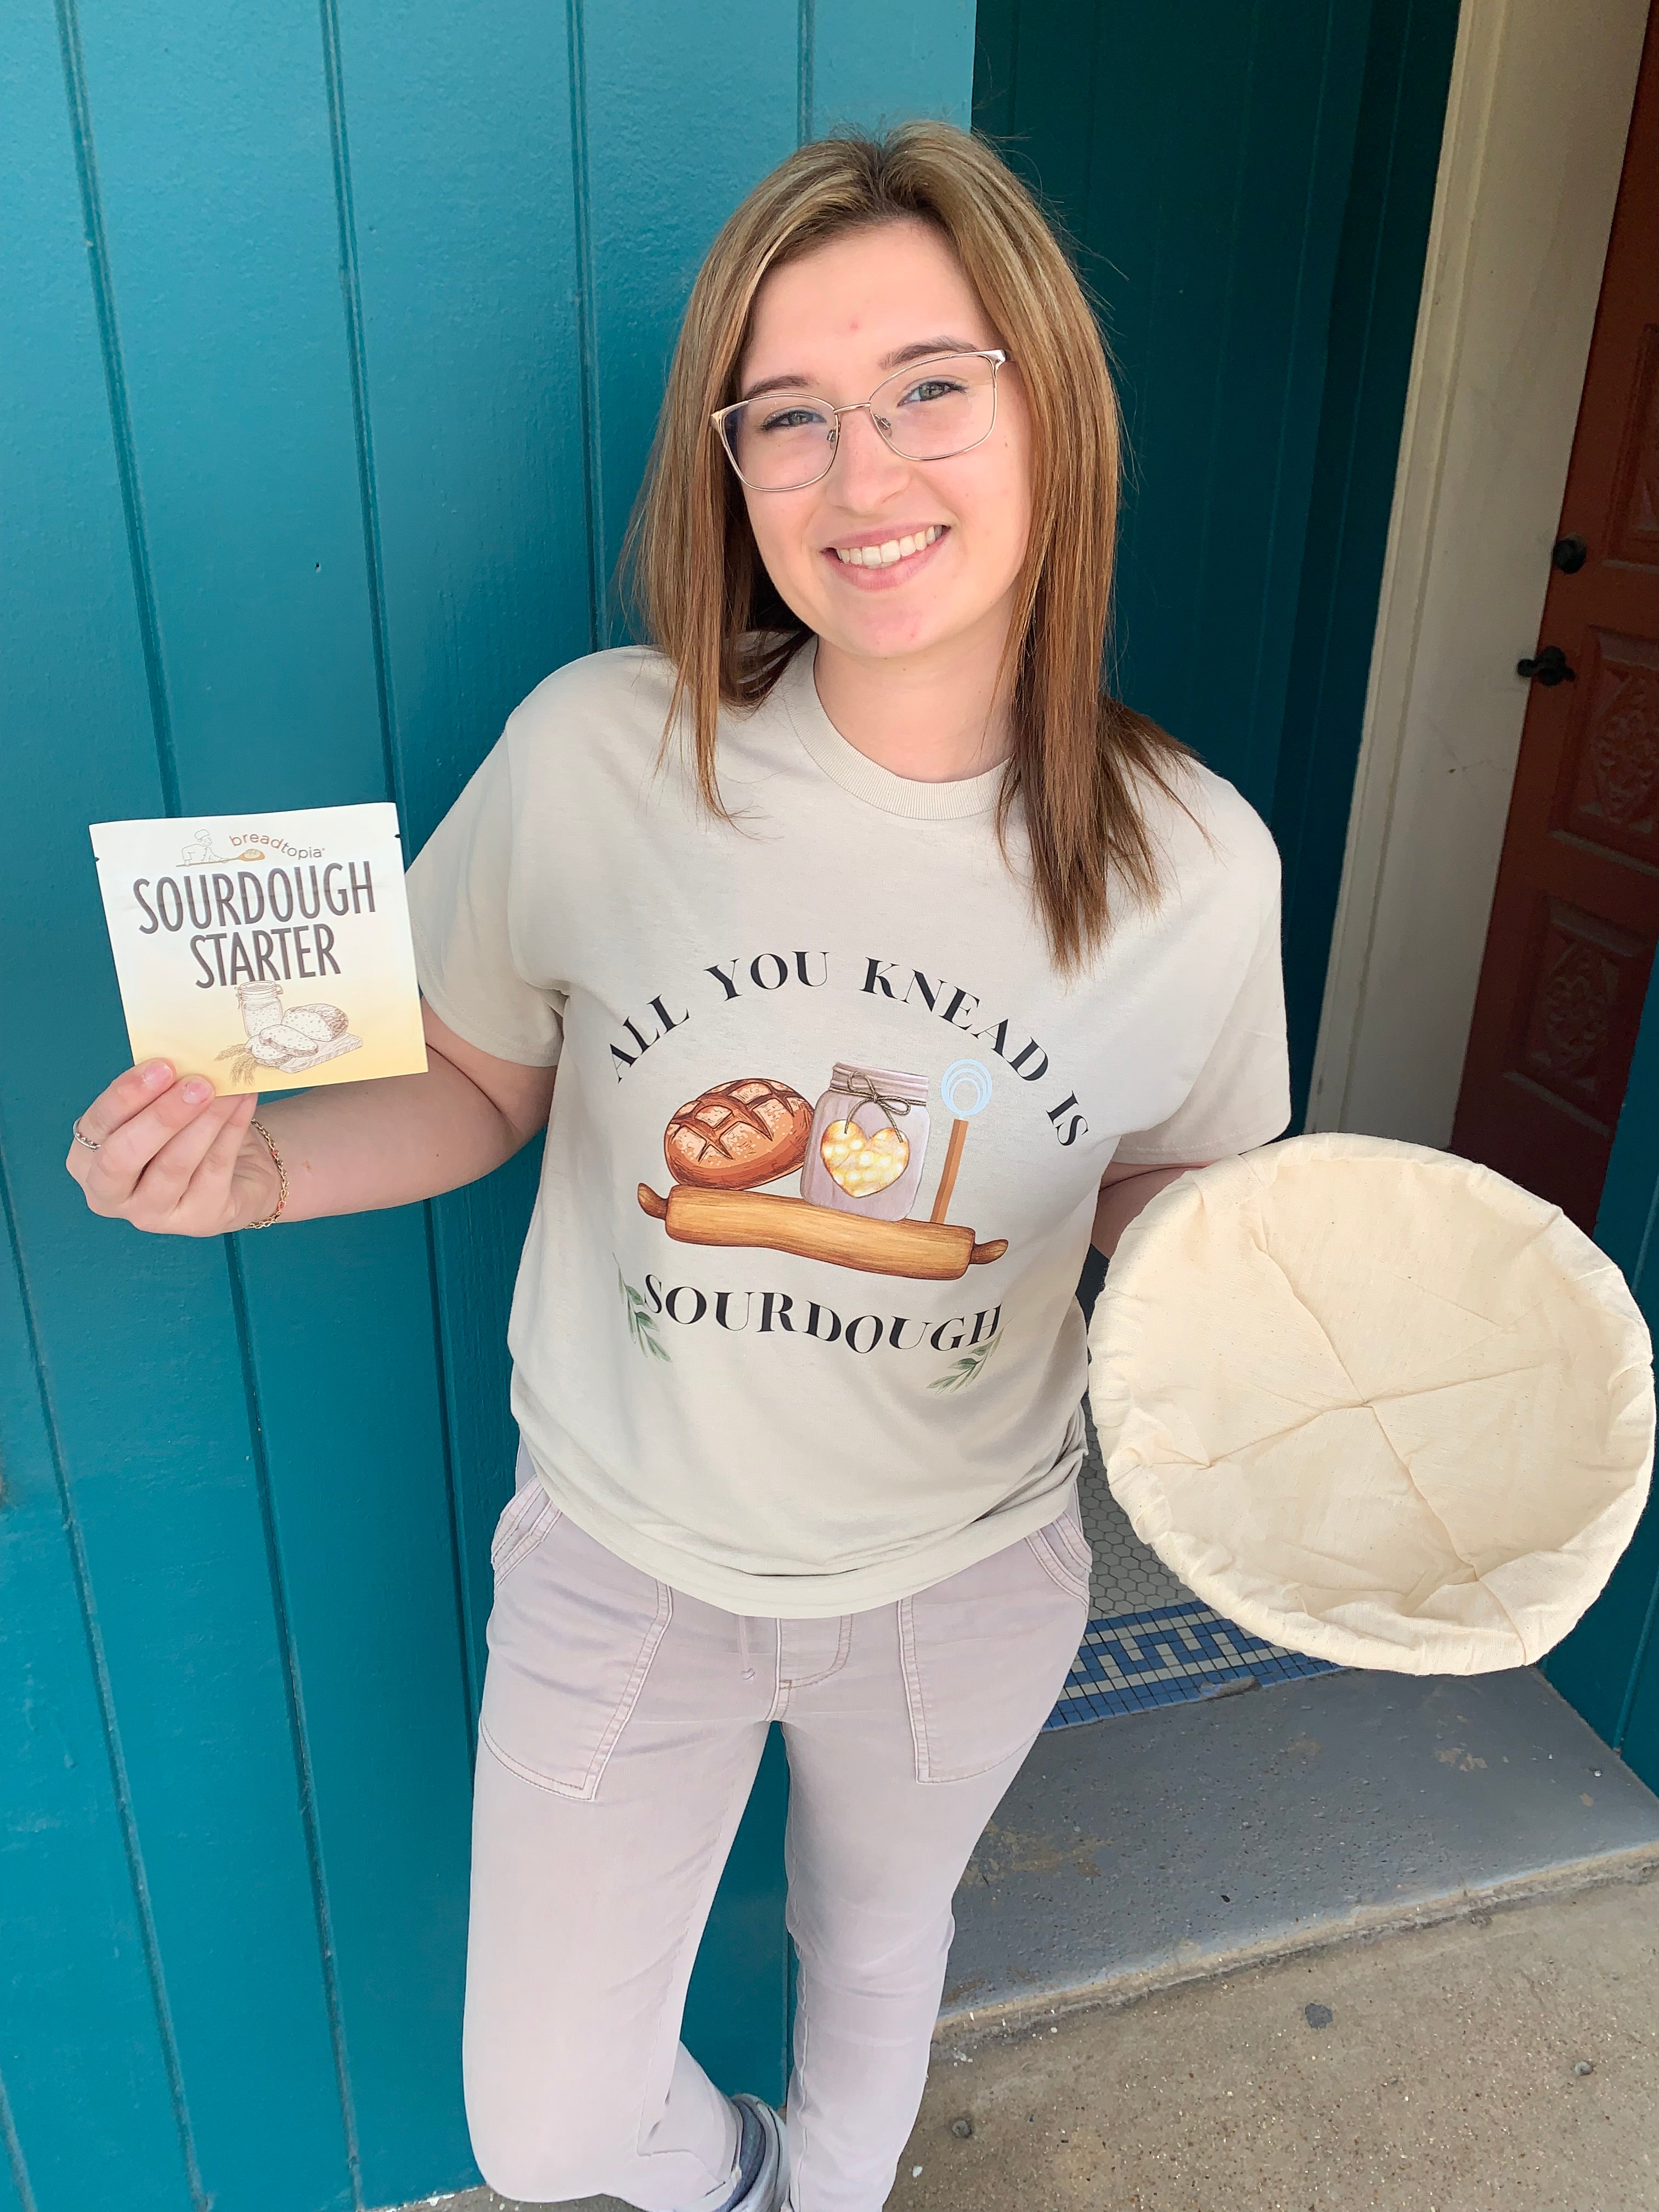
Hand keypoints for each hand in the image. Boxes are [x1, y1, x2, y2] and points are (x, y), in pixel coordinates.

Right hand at [66, 1060, 277, 1235]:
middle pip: (123, 1157)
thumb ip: (157, 1092)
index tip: (161, 1066)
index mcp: (88, 1161)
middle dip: (161, 1117)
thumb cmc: (183, 1134)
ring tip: (227, 1090)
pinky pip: (214, 1169)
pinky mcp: (198, 1220)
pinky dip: (232, 1130)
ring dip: (204, 1121)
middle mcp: (111, 1194)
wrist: (236, 1173)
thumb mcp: (159, 1111)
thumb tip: (181, 1060)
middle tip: (197, 1084)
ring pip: (174, 1165)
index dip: (127, 1095)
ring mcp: (152, 1214)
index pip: (98, 1126)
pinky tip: (243, 1101)